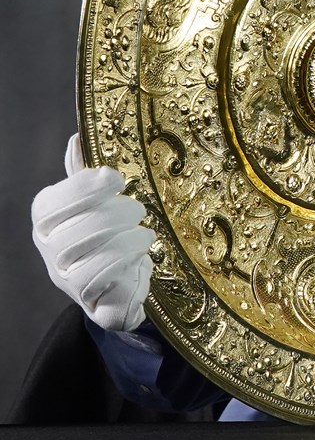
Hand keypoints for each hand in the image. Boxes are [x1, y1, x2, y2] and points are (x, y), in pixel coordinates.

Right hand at [31, 134, 155, 330]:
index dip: (88, 187)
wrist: (115, 289)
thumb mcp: (97, 204)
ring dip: (131, 238)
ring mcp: (64, 277)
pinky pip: (109, 278)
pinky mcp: (88, 301)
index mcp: (46, 218)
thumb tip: (77, 138)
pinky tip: (140, 258)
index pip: (57, 200)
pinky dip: (130, 264)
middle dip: (121, 213)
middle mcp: (48, 248)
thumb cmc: (107, 237)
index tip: (116, 179)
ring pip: (100, 250)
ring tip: (142, 235)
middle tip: (138, 211)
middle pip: (87, 224)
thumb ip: (85, 175)